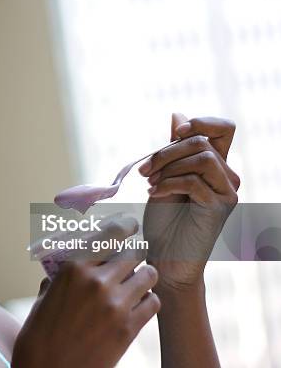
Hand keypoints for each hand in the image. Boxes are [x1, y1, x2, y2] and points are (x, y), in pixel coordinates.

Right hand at [13, 219, 159, 367]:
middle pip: (135, 252)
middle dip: (134, 254)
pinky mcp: (129, 329)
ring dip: (144, 276)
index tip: (131, 225)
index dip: (126, 225)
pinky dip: (148, 300)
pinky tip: (137, 304)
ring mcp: (115, 305)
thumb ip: (64, 276)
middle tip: (131, 259)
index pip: (112, 233)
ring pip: (149, 274)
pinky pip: (154, 302)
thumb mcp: (45, 296)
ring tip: (136, 282)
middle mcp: (97, 281)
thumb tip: (76, 261)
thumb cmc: (40, 334)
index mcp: (73, 268)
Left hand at [139, 113, 239, 292]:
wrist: (164, 258)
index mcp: (215, 166)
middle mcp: (227, 176)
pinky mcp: (220, 208)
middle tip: (145, 170)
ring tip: (150, 184)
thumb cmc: (163, 221)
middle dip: (167, 152)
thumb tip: (177, 114)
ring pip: (202, 157)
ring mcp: (227, 192)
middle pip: (203, 141)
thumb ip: (173, 149)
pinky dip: (169, 184)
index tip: (174, 132)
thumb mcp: (163, 177)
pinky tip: (155, 195)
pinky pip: (195, 182)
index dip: (201, 122)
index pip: (223, 128)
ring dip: (168, 167)